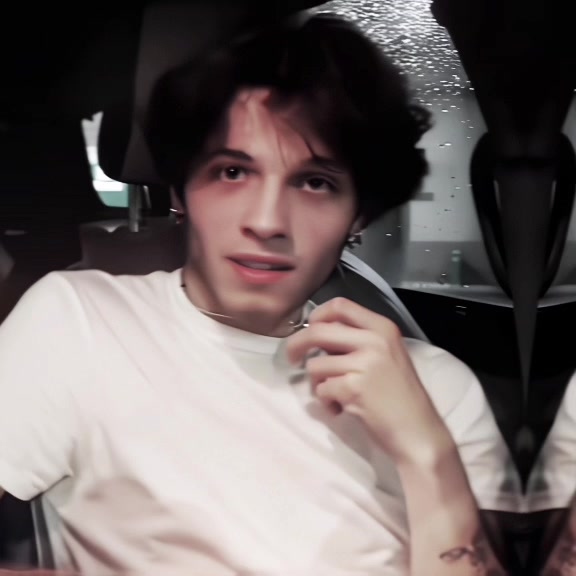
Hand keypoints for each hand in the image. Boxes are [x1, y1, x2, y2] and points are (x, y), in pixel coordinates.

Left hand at [285, 297, 453, 463]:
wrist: (419, 432)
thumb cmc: (400, 396)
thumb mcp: (386, 355)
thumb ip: (357, 340)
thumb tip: (318, 333)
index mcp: (383, 327)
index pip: (340, 305)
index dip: (317, 315)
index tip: (308, 329)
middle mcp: (375, 340)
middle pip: (319, 330)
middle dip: (297, 344)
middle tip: (291, 359)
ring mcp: (366, 363)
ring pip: (316, 365)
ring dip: (318, 383)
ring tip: (335, 396)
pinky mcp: (355, 388)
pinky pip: (322, 389)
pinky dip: (326, 402)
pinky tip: (341, 409)